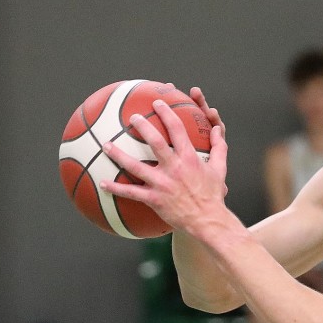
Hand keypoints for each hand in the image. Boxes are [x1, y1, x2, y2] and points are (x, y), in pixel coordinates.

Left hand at [99, 93, 228, 236]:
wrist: (206, 220)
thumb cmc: (212, 194)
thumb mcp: (219, 169)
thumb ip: (219, 147)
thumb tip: (217, 130)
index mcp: (189, 158)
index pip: (177, 129)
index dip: (166, 113)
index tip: (157, 103)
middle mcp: (174, 168)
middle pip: (155, 142)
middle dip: (142, 126)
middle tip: (132, 118)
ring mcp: (162, 184)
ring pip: (135, 166)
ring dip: (119, 155)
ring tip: (106, 145)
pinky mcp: (153, 199)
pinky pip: (131, 193)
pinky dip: (115, 188)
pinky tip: (103, 183)